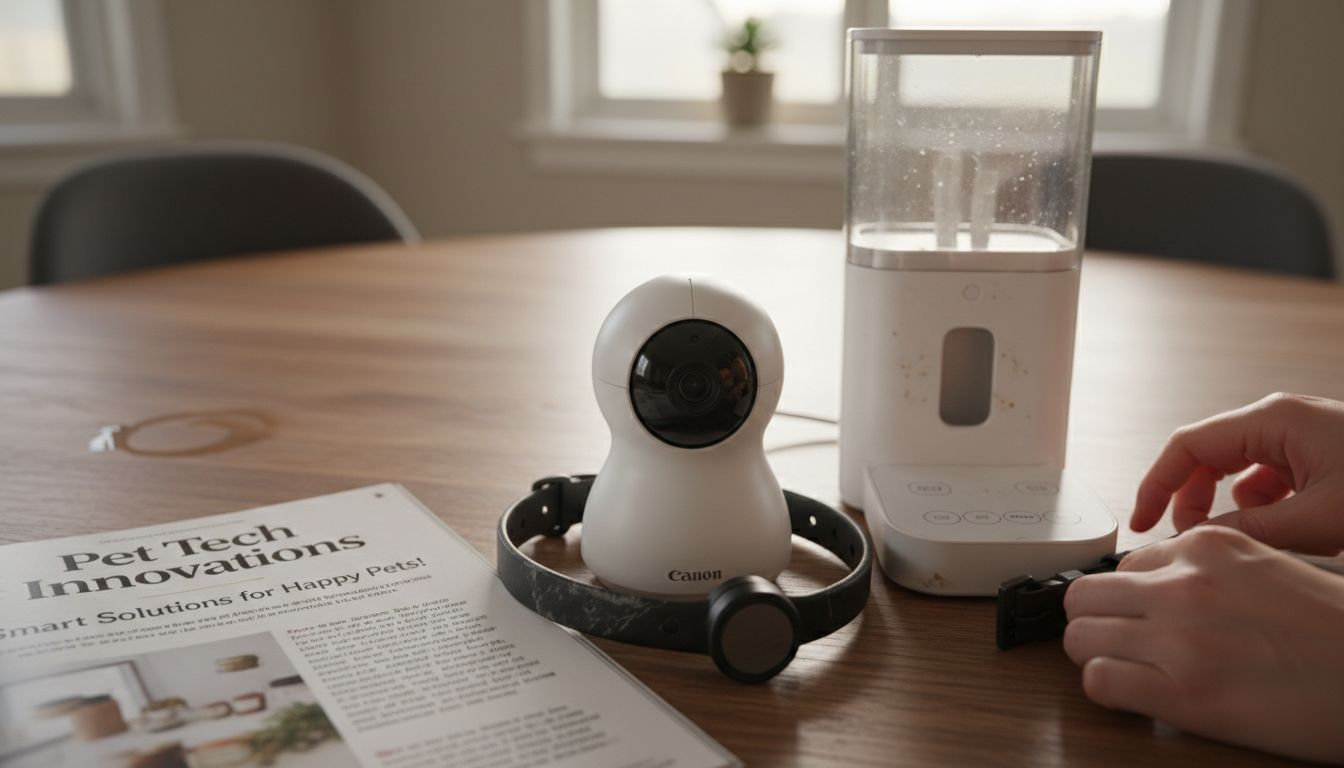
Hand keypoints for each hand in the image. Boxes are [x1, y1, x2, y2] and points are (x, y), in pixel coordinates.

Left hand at [1064, 526, 1343, 761]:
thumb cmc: (1335, 630)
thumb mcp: (1269, 569)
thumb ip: (1209, 571)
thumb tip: (1156, 586)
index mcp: (1208, 547)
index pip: (1126, 565)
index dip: (1131, 598)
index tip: (1144, 618)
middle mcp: (1185, 584)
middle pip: (1085, 595)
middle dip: (1096, 621)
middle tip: (1119, 643)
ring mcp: (1181, 638)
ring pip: (1079, 635)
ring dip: (1095, 654)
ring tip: (1127, 670)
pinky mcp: (1185, 693)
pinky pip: (1100, 681)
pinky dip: (1107, 689)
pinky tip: (1136, 696)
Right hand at [1131, 393, 1343, 552]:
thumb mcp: (1320, 517)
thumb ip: (1252, 531)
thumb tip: (1198, 542)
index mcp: (1273, 420)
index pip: (1187, 446)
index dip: (1157, 484)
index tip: (1142, 520)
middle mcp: (1279, 422)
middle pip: (1208, 461)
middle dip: (1199, 504)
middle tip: (1199, 540)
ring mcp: (1297, 438)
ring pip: (1240, 478)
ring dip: (1247, 513)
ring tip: (1283, 537)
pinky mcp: (1314, 456)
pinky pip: (1271, 485)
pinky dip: (1276, 512)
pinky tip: (1307, 530)